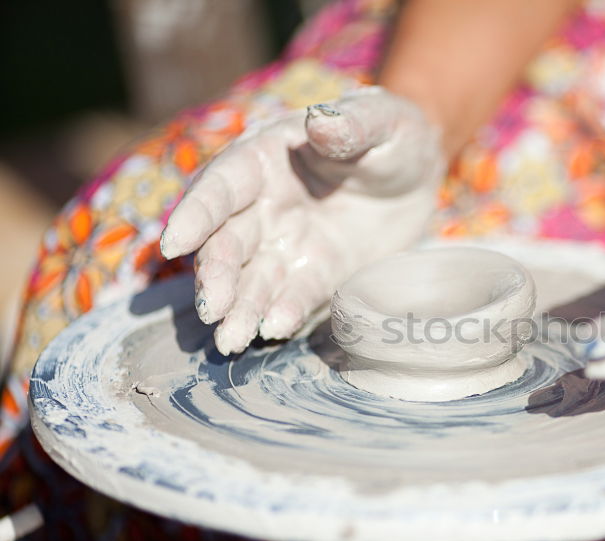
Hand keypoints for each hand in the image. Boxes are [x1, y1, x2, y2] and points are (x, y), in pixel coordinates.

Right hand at [160, 87, 444, 354]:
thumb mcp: (381, 121)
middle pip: (227, 242)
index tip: (175, 244)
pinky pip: (293, 296)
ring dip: (238, 309)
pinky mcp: (315, 274)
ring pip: (251, 278)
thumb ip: (352, 124)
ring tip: (230, 342)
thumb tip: (322, 120)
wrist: (417, 175)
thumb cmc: (390, 134)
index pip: (222, 186)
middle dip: (216, 276)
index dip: (196, 213)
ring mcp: (287, 243)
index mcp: (265, 157)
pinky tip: (274, 331)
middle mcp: (263, 204)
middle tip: (213, 310)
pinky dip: (282, 314)